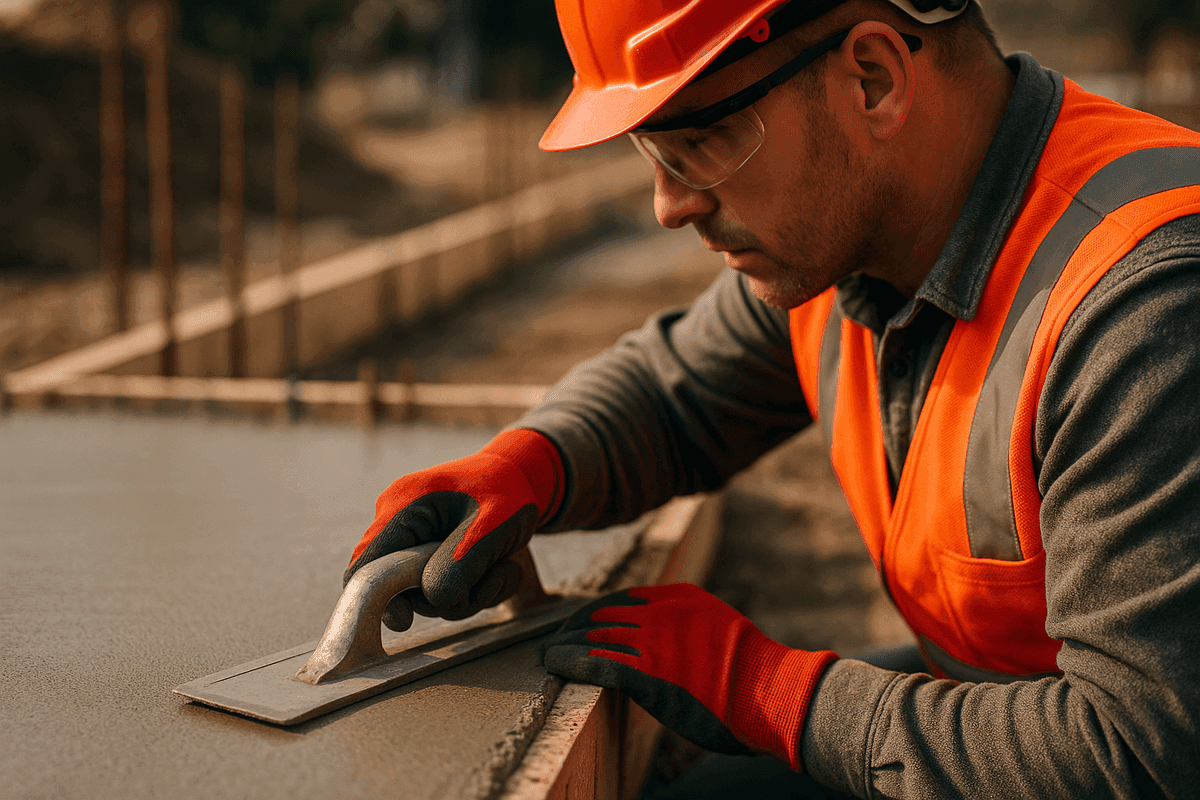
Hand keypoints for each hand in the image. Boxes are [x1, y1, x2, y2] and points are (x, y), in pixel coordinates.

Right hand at [345, 428, 562, 626]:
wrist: (521, 475)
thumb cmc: (507, 492)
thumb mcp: (490, 529)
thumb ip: (459, 567)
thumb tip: (433, 602)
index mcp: (402, 507)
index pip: (365, 566)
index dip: (377, 598)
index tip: (405, 621)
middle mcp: (398, 522)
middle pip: (399, 587)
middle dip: (448, 596)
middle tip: (491, 580)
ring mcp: (414, 538)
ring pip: (426, 593)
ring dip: (469, 593)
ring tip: (502, 567)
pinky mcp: (430, 551)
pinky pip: (441, 586)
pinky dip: (473, 587)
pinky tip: (499, 568)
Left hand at [541, 583, 836, 769]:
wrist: (772, 693)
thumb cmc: (753, 672)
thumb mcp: (718, 630)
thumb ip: (687, 627)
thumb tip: (669, 641)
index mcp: (680, 597)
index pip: (623, 598)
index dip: (597, 612)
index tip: (582, 622)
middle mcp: (662, 612)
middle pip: (604, 614)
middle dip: (576, 627)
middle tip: (556, 638)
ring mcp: (654, 642)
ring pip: (595, 637)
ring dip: (566, 645)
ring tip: (548, 653)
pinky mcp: (648, 674)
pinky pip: (597, 663)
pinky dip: (572, 662)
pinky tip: (555, 664)